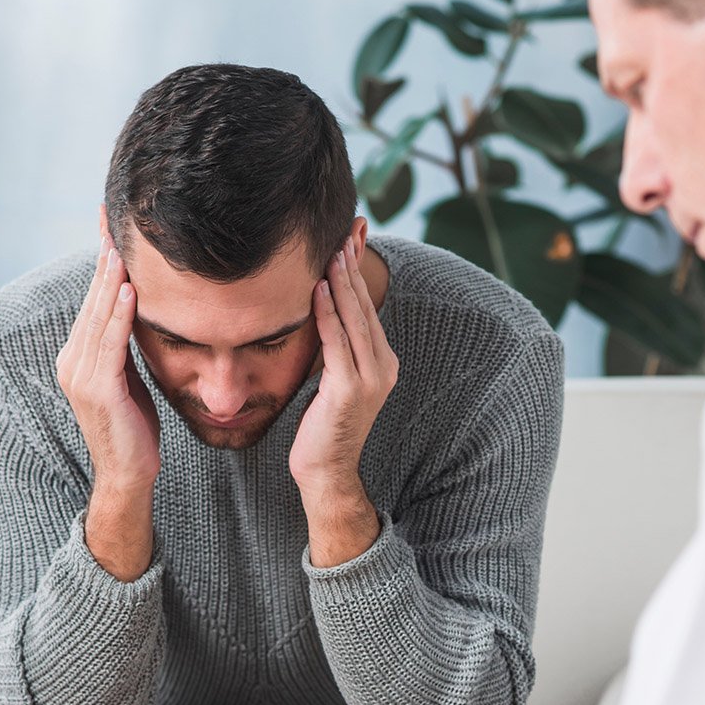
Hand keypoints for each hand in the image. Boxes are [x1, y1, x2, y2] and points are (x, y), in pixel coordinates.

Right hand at [55, 207, 160, 580]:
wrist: (129, 475)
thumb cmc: (136, 428)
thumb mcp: (129, 378)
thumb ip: (126, 346)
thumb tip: (140, 311)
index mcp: (80, 355)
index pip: (95, 299)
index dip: (103, 263)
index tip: (110, 226)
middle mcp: (73, 359)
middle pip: (94, 299)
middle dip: (104, 257)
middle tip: (111, 217)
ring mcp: (81, 374)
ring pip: (101, 315)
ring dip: (112, 277)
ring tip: (122, 243)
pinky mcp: (97, 389)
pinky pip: (111, 343)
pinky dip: (120, 314)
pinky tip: (131, 289)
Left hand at [289, 239, 397, 566]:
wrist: (326, 473)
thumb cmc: (324, 428)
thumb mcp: (335, 380)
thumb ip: (337, 349)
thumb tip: (324, 315)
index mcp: (384, 362)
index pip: (369, 308)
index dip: (359, 273)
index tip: (349, 240)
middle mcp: (384, 366)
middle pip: (365, 306)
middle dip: (353, 267)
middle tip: (344, 231)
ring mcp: (371, 378)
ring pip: (354, 319)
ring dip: (342, 282)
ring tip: (332, 251)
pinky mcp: (350, 388)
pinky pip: (337, 341)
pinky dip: (328, 312)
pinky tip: (319, 289)